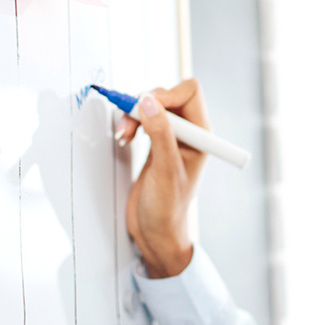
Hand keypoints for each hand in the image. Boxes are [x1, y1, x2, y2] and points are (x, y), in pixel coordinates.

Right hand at [118, 79, 209, 278]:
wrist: (155, 232)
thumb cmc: (168, 209)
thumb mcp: (165, 169)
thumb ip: (159, 133)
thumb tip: (148, 101)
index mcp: (201, 136)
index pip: (189, 92)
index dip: (166, 94)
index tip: (145, 107)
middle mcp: (188, 134)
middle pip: (168, 96)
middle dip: (144, 104)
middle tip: (128, 124)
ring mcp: (170, 139)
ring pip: (152, 106)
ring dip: (133, 114)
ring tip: (123, 135)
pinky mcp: (155, 145)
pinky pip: (142, 120)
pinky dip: (130, 123)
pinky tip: (124, 138)